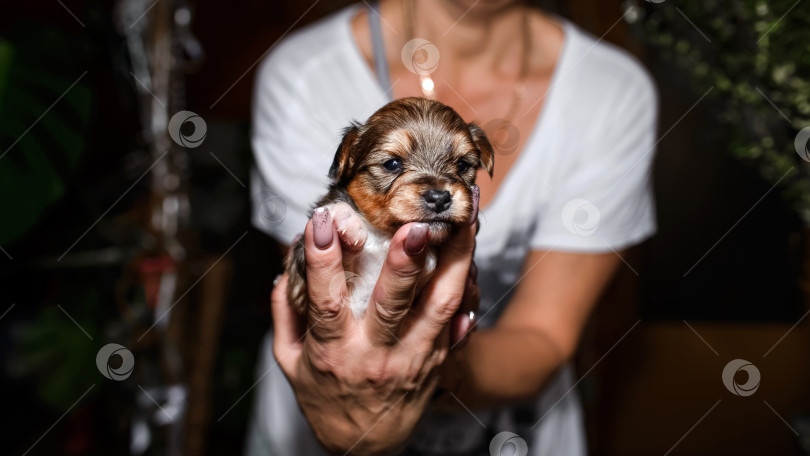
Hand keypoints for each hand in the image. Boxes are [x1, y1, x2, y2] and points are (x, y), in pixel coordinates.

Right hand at [271, 213, 475, 453]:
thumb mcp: (290, 362)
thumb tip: (284, 267)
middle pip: (394, 304)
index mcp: (333, 352)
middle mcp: (375, 354)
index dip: (323, 261)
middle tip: (416, 226)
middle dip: (406, 262)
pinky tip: (469, 250)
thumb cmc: (326, 398)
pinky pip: (456, 316)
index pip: (327, 303)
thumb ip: (285, 314)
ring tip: (465, 221)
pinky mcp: (437, 359)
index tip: (323, 221)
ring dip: (456, 261)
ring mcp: (412, 357)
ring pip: (440, 305)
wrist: (366, 446)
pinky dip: (465, 281)